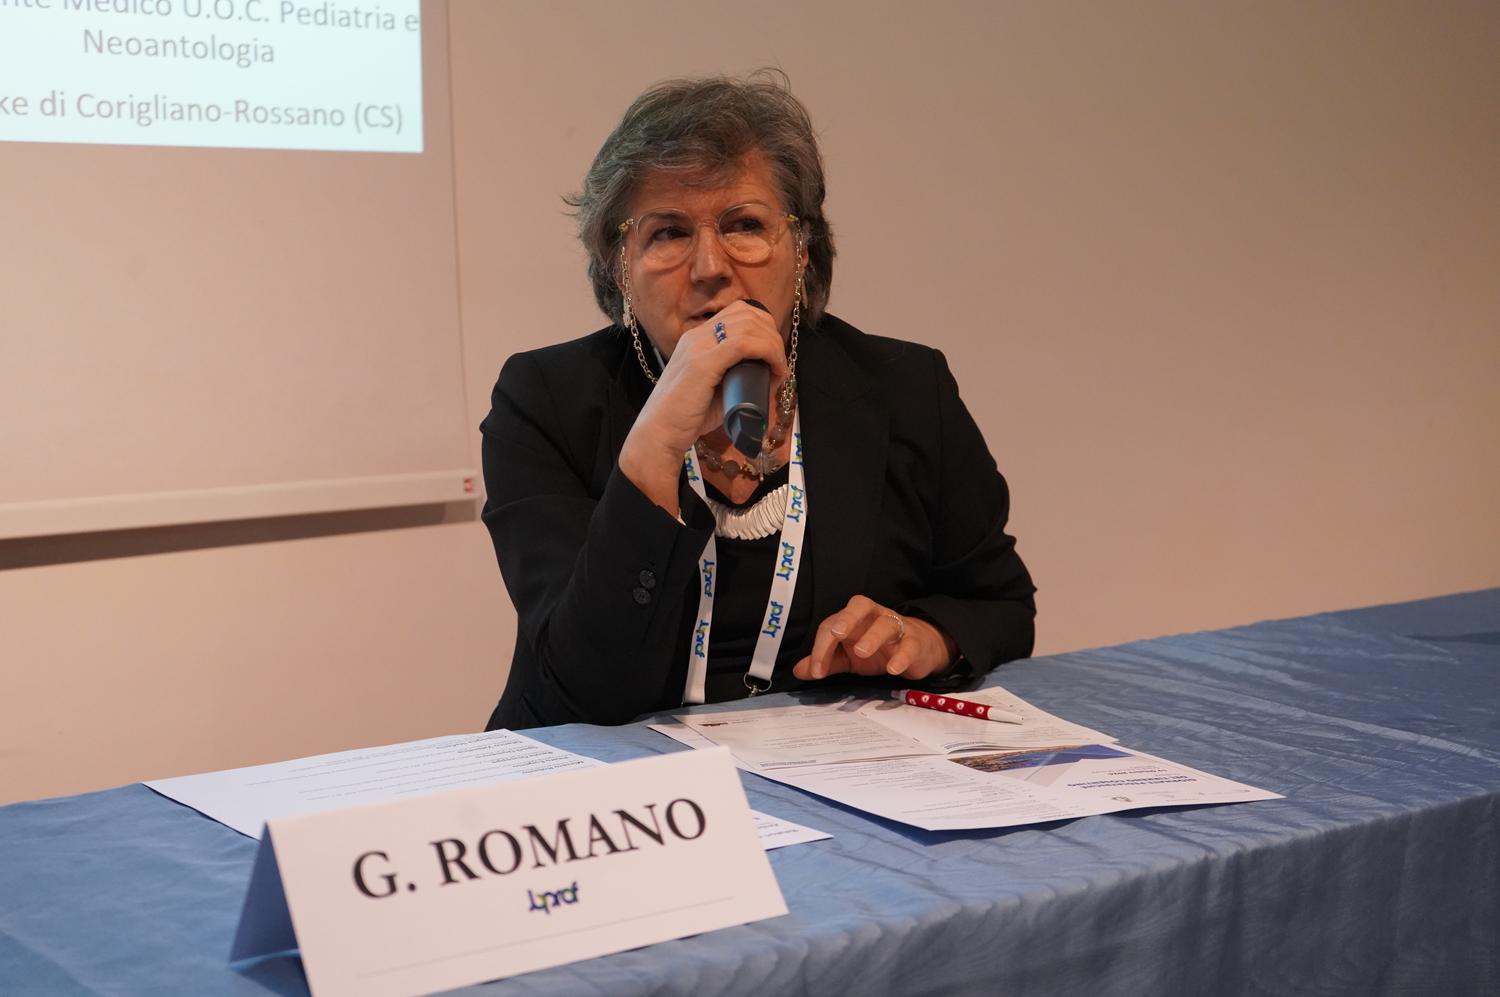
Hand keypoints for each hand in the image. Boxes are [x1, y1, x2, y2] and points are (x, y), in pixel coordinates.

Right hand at [618, 301, 788, 513]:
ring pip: (749, 325)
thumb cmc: (686, 418)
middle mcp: (697, 336)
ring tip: (779, 368)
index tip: (774, 354)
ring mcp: (698, 346)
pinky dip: (767, 353)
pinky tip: (775, 369)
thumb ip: (734, 378)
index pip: (738, 313)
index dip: (764, 327)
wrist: (659, 434)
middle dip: (772, 334)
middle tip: (780, 362)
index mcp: (697, 338)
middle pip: (747, 314)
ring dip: (773, 345)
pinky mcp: (703, 362)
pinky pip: (743, 343)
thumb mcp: (714, 390)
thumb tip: (765, 376)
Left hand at [792, 595, 957, 682]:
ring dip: (873, 637)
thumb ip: (827, 661)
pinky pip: (910, 645)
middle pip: (860, 605)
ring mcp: (897, 627)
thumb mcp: (848, 658)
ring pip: (886, 624)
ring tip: (861, 652)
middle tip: (836, 634)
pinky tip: (893, 669)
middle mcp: (874, 616)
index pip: (833, 625)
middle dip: (847, 618)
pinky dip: (902, 656)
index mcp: (854, 618)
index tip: (817, 671)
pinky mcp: (915, 643)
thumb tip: (798, 670)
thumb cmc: (878, 649)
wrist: (919, 649)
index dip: (822, 647)